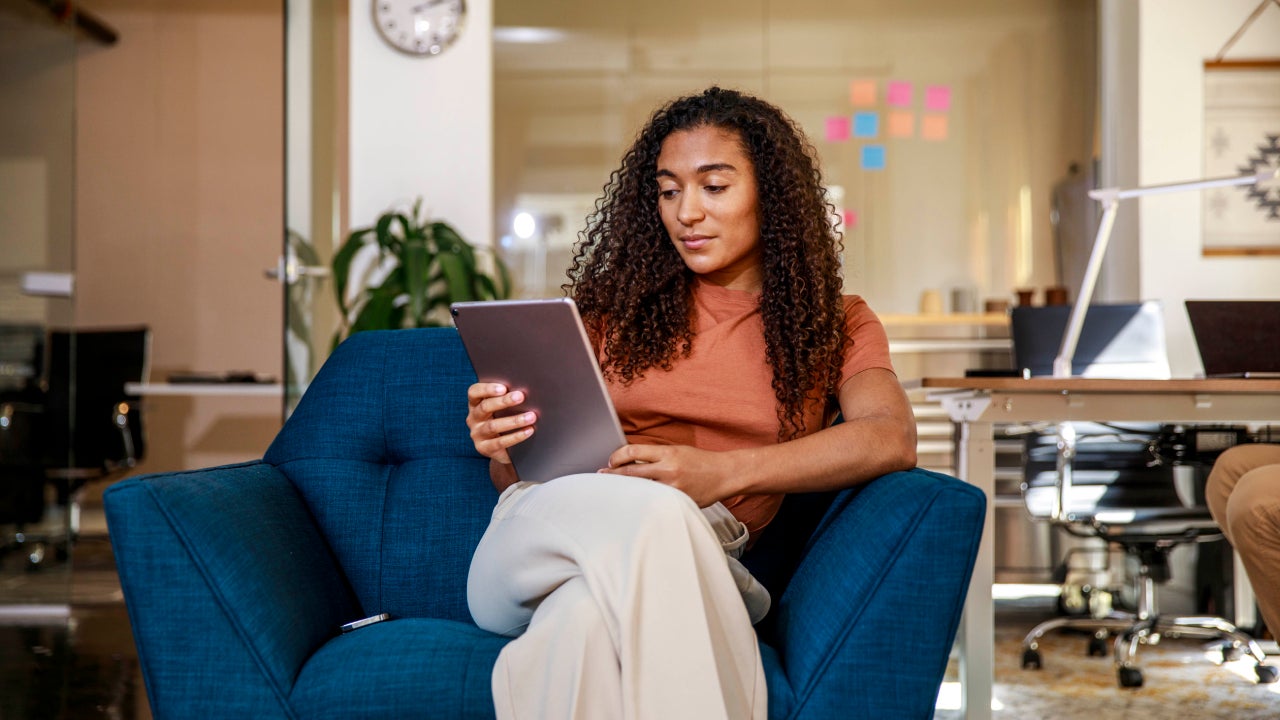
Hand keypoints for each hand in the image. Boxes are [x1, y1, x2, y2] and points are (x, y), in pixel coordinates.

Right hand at [466, 383, 535, 464]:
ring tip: (531, 416)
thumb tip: (525, 390)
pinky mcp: (484, 448)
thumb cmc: (504, 419)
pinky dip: (516, 436)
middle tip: (521, 397)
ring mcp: (477, 434)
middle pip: (485, 407)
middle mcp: (473, 418)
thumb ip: (507, 397)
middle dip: (504, 401)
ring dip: (514, 420)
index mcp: (475, 404)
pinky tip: (529, 431)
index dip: (487, 389)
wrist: (503, 448)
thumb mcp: (502, 408)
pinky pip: (500, 442)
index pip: (474, 392)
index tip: (503, 388)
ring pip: (493, 426)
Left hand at [600, 443, 741, 507]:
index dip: (617, 456)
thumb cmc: (700, 461)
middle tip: (602, 475)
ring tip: (614, 490)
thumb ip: (655, 456)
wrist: (724, 474)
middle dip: (613, 474)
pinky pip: (654, 501)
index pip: (633, 452)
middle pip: (631, 473)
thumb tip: (630, 461)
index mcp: (668, 453)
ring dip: (625, 489)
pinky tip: (635, 502)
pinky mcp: (678, 501)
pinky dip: (643, 500)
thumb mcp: (677, 451)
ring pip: (640, 489)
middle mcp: (668, 470)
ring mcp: (673, 488)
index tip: (611, 461)